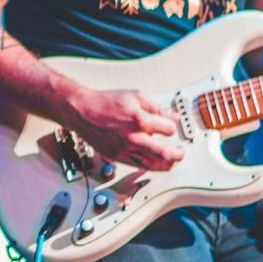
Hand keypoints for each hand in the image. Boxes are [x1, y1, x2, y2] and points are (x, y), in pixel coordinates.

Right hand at [66, 88, 182, 171]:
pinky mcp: (117, 157)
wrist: (82, 111)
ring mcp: (124, 149)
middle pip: (165, 154)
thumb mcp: (135, 96)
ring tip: (171, 160)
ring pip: (153, 165)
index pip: (168, 129)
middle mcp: (133, 137)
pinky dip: (149, 165)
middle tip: (180, 152)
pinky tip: (152, 160)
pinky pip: (138, 165)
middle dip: (178, 154)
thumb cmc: (105, 102)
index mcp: (139, 120)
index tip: (170, 125)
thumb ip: (156, 108)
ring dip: (166, 164)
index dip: (172, 127)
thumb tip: (172, 117)